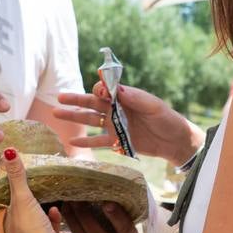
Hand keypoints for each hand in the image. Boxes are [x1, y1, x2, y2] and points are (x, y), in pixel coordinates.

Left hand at [2, 148, 72, 232]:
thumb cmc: (32, 229)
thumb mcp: (22, 199)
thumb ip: (16, 176)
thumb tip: (8, 151)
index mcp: (4, 229)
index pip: (4, 210)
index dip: (9, 200)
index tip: (14, 189)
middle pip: (20, 216)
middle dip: (27, 207)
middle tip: (32, 194)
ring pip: (34, 224)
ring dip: (40, 213)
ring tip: (45, 204)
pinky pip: (48, 230)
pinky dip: (52, 220)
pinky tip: (55, 212)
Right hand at [53, 82, 201, 163]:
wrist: (176, 141)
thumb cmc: (167, 119)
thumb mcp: (154, 106)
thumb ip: (136, 98)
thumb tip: (117, 89)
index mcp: (124, 97)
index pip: (105, 91)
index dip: (98, 90)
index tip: (98, 91)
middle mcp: (116, 110)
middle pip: (92, 103)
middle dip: (76, 100)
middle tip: (59, 97)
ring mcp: (115, 126)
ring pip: (90, 120)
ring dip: (74, 117)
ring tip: (56, 114)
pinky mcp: (117, 141)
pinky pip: (98, 142)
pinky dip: (86, 143)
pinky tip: (72, 143)